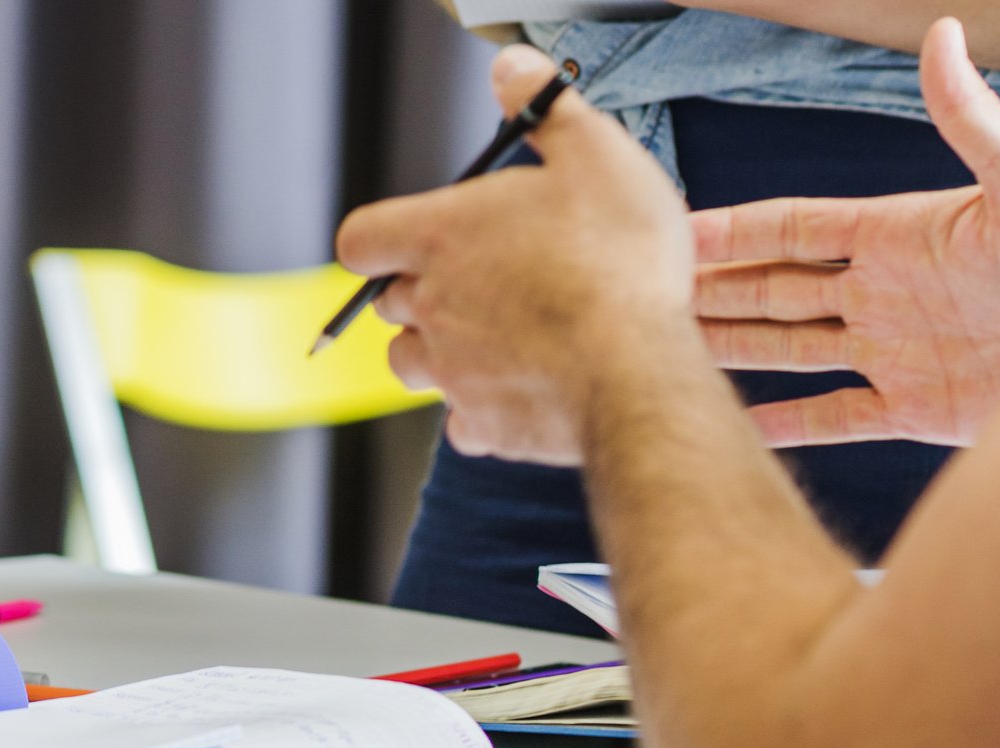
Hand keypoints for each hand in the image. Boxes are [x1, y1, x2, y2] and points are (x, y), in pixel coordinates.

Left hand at [335, 46, 693, 464]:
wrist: (637, 371)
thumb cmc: (620, 263)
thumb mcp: (598, 155)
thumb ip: (547, 108)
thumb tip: (510, 68)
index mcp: (441, 236)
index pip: (362, 239)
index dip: (379, 240)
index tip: (410, 242)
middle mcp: (432, 305)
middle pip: (389, 303)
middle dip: (422, 293)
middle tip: (482, 283)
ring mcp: (452, 371)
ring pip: (411, 364)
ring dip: (440, 351)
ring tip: (495, 338)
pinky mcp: (484, 426)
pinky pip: (460, 421)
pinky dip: (479, 408)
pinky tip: (521, 388)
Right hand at [691, 19, 999, 446]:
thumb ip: (972, 119)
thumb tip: (943, 34)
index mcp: (898, 235)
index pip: (793, 227)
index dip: (734, 229)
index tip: (676, 232)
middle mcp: (884, 293)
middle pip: (776, 287)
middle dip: (715, 289)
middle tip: (651, 293)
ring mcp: (895, 352)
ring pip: (791, 349)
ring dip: (734, 348)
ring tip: (675, 349)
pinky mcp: (916, 410)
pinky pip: (834, 417)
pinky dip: (786, 424)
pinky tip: (741, 426)